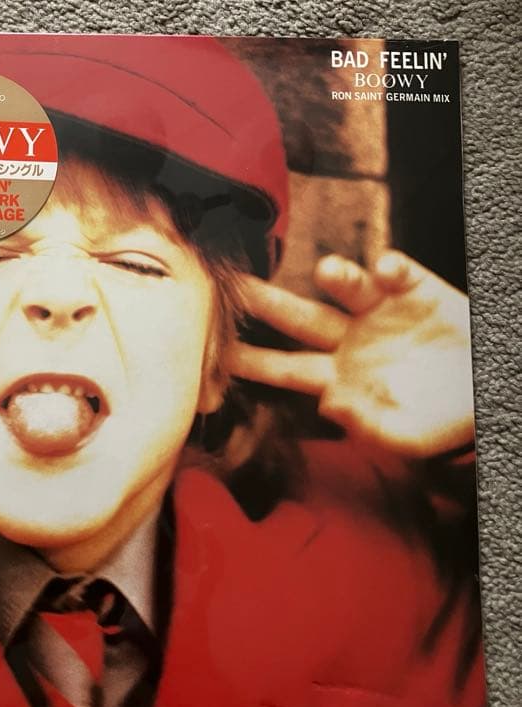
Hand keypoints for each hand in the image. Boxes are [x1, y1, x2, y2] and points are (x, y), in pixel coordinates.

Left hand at [229, 251, 475, 458]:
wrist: (491, 393)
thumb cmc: (446, 422)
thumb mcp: (407, 438)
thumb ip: (369, 428)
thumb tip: (329, 404)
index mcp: (339, 377)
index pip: (284, 369)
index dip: (250, 361)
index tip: (214, 353)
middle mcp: (350, 339)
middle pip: (297, 318)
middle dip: (265, 302)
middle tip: (233, 285)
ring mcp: (380, 311)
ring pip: (345, 287)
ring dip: (335, 275)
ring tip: (329, 273)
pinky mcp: (415, 289)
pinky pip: (395, 271)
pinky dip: (390, 268)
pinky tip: (389, 271)